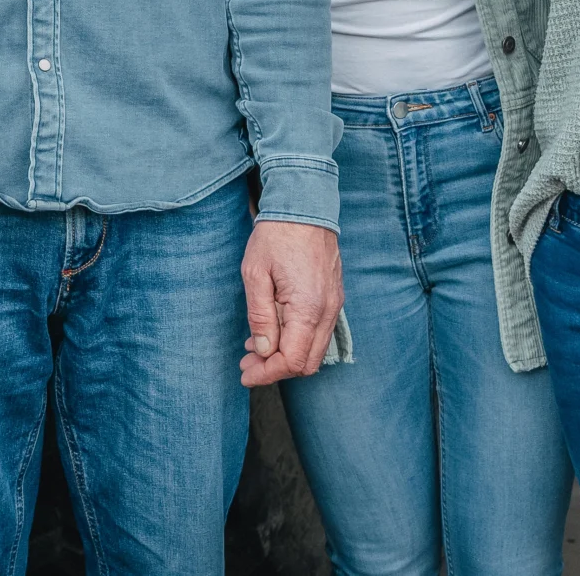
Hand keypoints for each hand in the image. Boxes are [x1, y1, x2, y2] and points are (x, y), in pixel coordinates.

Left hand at [239, 220, 342, 385]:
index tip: (245, 373)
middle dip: (276, 369)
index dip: (267, 373)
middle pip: (308, 363)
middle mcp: (327, 310)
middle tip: (248, 363)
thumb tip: (263, 350)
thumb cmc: (276, 235)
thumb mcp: (256, 274)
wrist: (305, 205)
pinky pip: (319, 332)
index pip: (292, 360)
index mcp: (308, 307)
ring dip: (286, 356)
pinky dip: (297, 340)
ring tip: (254, 348)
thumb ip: (260, 316)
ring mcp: (334, 304)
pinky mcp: (333, 297)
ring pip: (315, 350)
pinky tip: (273, 331)